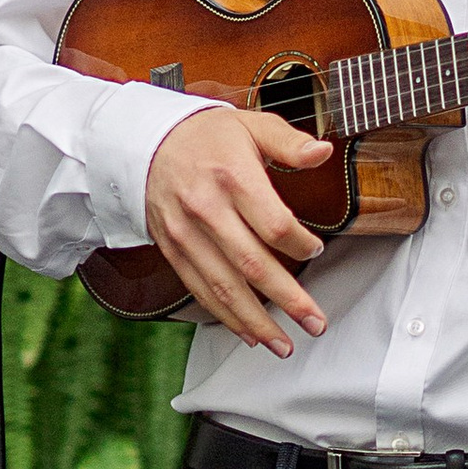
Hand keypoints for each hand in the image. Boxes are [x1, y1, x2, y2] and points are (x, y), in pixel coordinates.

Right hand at [143, 103, 331, 352]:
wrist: (145, 142)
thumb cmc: (204, 136)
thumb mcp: (250, 124)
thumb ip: (290, 142)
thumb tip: (323, 152)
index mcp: (231, 177)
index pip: (273, 224)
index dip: (300, 245)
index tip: (316, 250)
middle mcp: (206, 209)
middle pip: (252, 265)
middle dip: (288, 300)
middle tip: (315, 322)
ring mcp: (186, 234)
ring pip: (224, 287)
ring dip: (256, 321)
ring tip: (283, 344)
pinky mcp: (173, 250)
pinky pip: (200, 290)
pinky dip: (225, 316)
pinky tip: (247, 333)